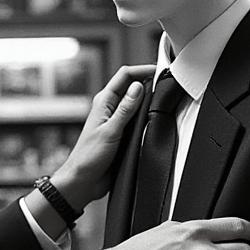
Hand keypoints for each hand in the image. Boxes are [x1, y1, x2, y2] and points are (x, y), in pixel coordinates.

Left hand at [50, 65, 154, 210]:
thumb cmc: (88, 157)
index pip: (125, 76)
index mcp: (104, 102)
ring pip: (135, 103)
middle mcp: (110, 109)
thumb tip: (137, 88)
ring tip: (163, 98)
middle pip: (131, 86)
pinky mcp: (121, 133)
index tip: (159, 71)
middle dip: (148, 82)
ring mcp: (116, 121)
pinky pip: (136, 119)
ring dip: (147, 100)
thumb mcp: (110, 131)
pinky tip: (154, 118)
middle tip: (166, 83)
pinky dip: (145, 116)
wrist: (83, 180)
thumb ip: (125, 110)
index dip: (142, 70)